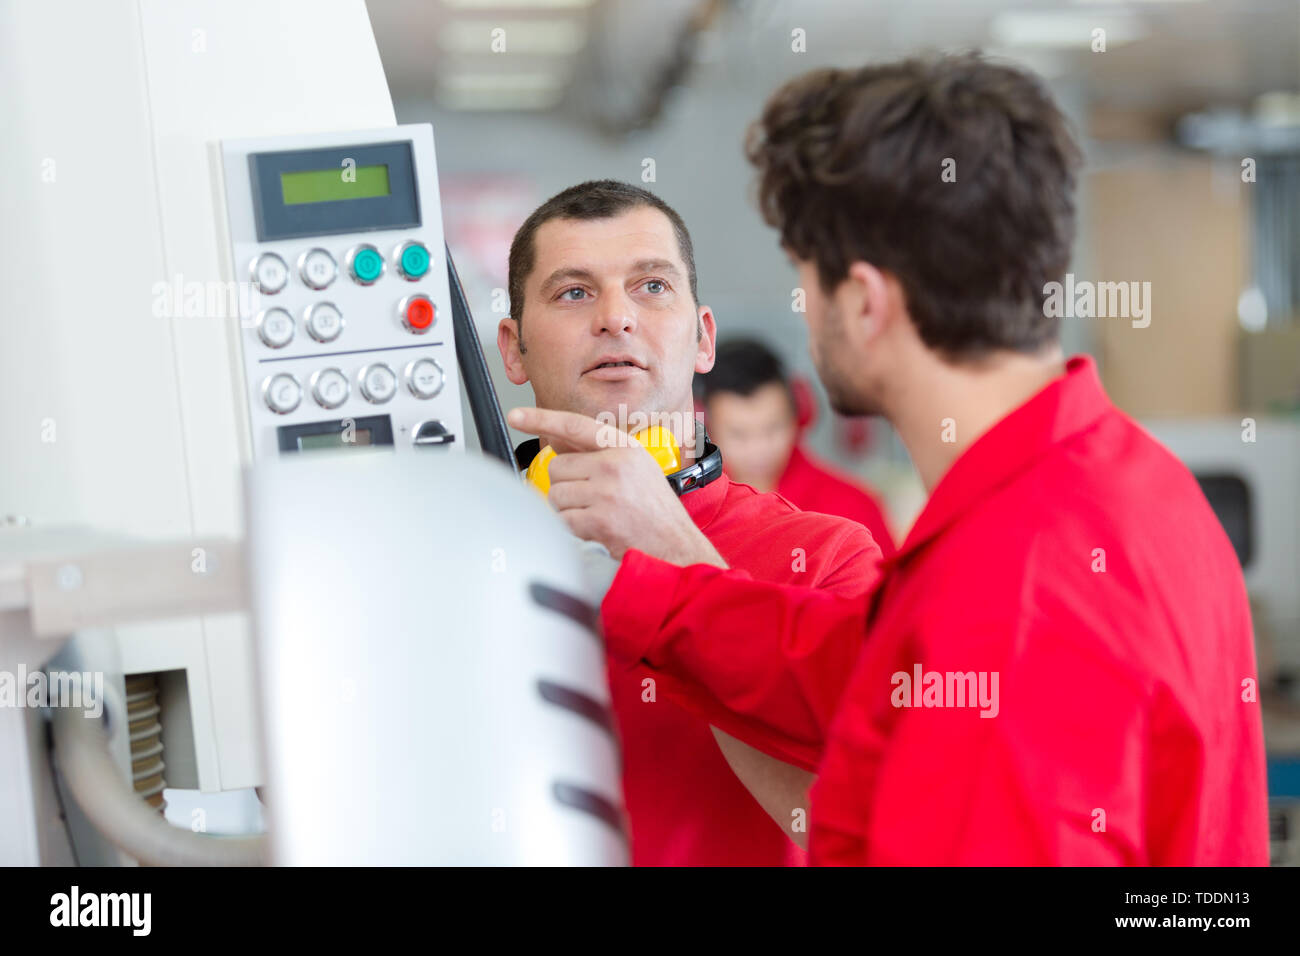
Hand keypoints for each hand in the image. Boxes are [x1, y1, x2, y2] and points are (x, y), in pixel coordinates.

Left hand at [507, 407, 727, 567]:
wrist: (677, 548)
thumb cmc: (654, 510)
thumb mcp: (635, 469)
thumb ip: (597, 452)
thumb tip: (557, 439)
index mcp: (625, 448)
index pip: (575, 426)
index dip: (541, 418)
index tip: (516, 415)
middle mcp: (616, 465)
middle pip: (558, 467)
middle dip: (567, 486)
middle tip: (593, 500)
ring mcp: (608, 492)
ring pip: (556, 495)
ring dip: (569, 509)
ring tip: (598, 516)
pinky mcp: (600, 520)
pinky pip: (563, 520)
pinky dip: (574, 529)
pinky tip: (597, 531)